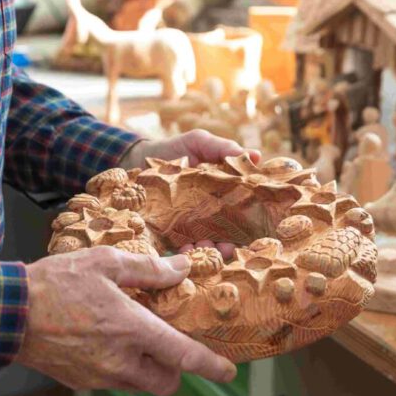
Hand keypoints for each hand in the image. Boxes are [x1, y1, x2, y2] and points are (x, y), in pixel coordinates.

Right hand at [17, 247, 236, 395]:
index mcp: (131, 330)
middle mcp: (119, 361)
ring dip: (147, 367)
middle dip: (175, 368)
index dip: (210, 366)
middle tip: (166, 342)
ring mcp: (99, 376)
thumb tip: (181, 268)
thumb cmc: (55, 283)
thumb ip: (149, 269)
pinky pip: (114, 381)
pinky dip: (120, 367)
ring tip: (130, 335)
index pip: (183, 356)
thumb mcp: (106, 262)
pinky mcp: (81, 382)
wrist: (8, 312)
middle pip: (166, 381)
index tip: (228, 370)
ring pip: (140, 383)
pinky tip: (105, 340)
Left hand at [119, 130, 258, 258]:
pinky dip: (187, 252)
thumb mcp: (200, 143)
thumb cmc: (175, 149)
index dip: (253, 223)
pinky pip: (183, 247)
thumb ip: (224, 149)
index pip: (245, 210)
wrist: (138, 158)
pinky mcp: (173, 232)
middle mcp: (212, 210)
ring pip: (209, 243)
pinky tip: (186, 251)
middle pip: (230, 234)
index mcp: (224, 191)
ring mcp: (193, 223)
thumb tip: (257, 156)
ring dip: (211, 250)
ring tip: (205, 248)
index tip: (256, 232)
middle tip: (228, 246)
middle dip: (231, 244)